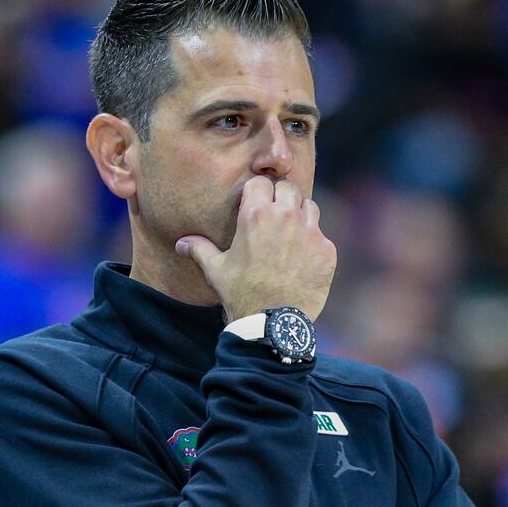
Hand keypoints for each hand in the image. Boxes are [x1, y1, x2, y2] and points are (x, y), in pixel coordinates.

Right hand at [174, 176, 335, 321]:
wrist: (273, 323)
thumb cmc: (241, 294)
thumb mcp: (216, 270)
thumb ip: (199, 249)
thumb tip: (180, 243)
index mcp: (255, 214)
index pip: (260, 182)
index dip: (257, 192)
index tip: (256, 203)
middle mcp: (285, 216)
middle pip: (289, 187)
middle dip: (281, 196)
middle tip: (276, 214)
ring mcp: (310, 232)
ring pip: (309, 206)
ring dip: (300, 215)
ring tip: (291, 233)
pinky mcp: (327, 250)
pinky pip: (322, 235)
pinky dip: (313, 243)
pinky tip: (303, 259)